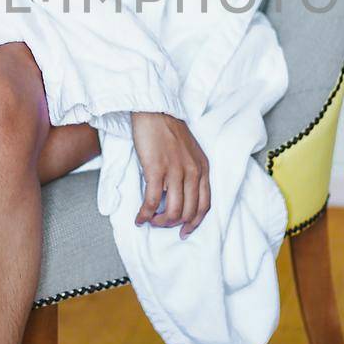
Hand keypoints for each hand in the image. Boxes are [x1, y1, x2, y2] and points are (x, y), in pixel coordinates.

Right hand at [130, 112, 210, 239]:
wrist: (155, 112)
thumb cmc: (168, 131)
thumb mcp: (190, 152)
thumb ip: (191, 172)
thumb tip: (181, 195)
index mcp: (202, 168)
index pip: (205, 205)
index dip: (195, 222)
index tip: (185, 231)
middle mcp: (193, 172)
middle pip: (189, 212)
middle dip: (174, 224)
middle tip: (161, 224)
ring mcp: (176, 172)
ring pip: (173, 211)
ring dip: (160, 222)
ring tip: (150, 220)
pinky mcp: (157, 170)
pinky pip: (153, 202)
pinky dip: (145, 214)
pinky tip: (139, 218)